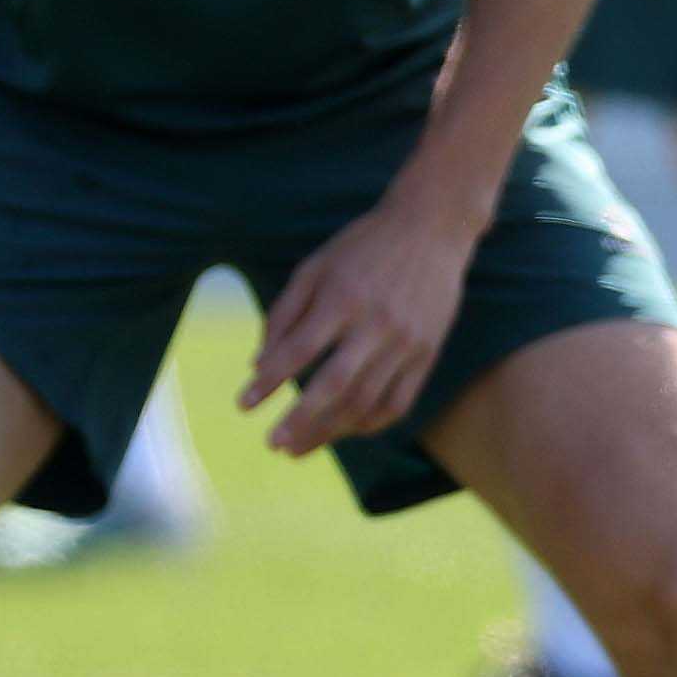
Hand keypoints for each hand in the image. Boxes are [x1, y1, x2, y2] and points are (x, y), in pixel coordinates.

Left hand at [242, 186, 484, 457]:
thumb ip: (284, 313)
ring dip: (330, 431)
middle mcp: (378, 324)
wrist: (433, 228)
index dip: (268, 381)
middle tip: (272, 444)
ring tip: (299, 448)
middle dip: (299, 420)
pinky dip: (369, 424)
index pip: (299, 351)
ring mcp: (408, 342)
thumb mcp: (315, 266)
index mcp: (344, 298)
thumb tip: (257, 364)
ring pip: (366, 401)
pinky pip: (399, 402)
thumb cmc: (364, 246)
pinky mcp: (428, 353)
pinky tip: (344, 431)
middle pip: (334, 386)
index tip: (243, 404)